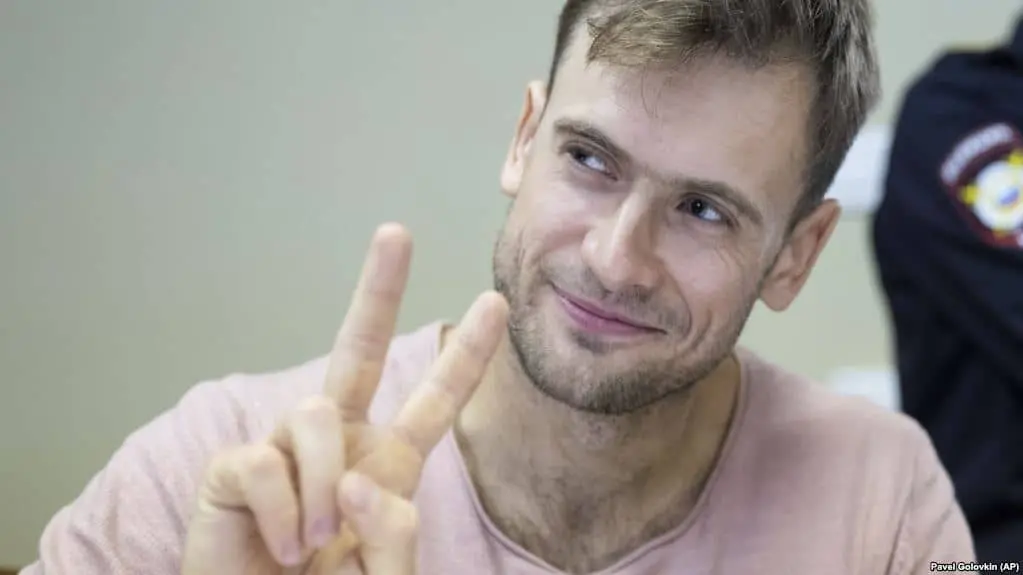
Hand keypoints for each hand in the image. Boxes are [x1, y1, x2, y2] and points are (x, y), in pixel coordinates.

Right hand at [180, 223, 508, 573]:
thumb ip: (393, 534)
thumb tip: (353, 476)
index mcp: (385, 467)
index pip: (433, 402)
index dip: (464, 357)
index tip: (493, 303)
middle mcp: (338, 447)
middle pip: (358, 351)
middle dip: (377, 292)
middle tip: (396, 232)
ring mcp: (283, 452)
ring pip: (313, 412)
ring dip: (321, 486)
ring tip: (312, 547)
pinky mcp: (233, 471)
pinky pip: (263, 461)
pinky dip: (282, 510)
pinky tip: (280, 545)